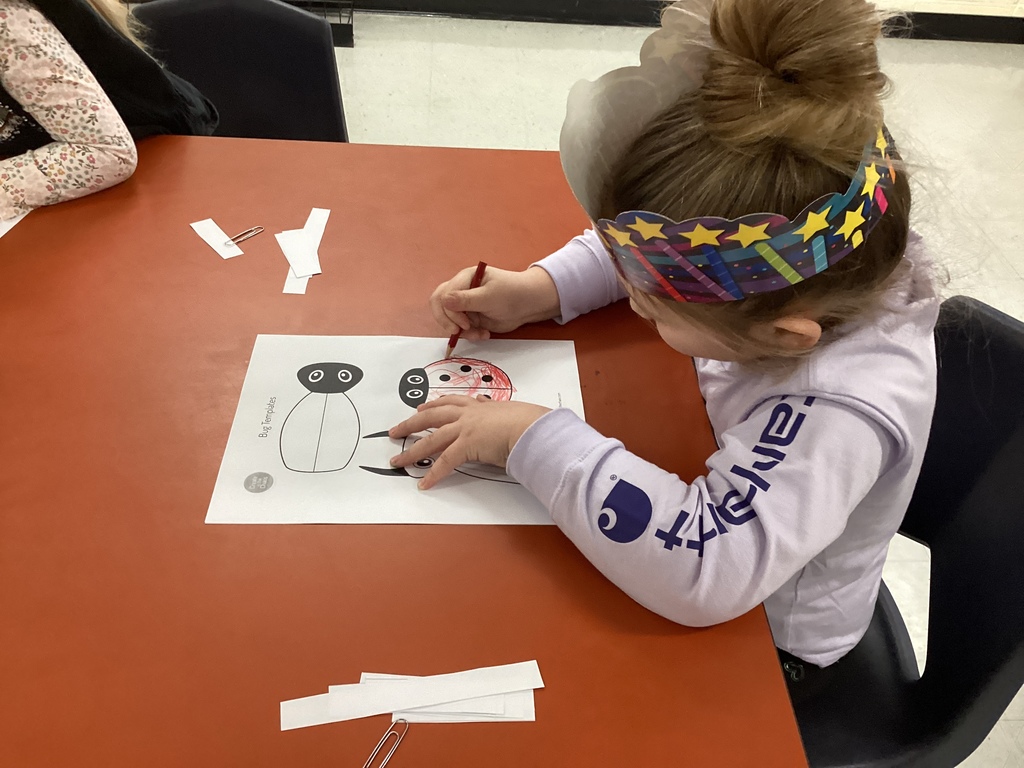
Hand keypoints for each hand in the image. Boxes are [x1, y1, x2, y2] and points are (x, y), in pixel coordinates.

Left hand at [389, 396, 550, 488]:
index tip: (422, 407)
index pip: (451, 402)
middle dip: (411, 423)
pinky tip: (425, 484)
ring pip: (431, 439)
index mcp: (480, 406)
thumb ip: (504, 417)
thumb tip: (508, 418)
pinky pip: (445, 462)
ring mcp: (465, 428)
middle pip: (432, 416)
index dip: (434, 405)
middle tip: (397, 430)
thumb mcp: (513, 414)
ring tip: (398, 461)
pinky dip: (434, 474)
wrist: (533, 427)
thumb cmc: (530, 422)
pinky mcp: (467, 445)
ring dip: (412, 451)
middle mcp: (469, 414)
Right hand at [430, 265, 560, 339]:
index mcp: (465, 278)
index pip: (444, 294)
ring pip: (450, 320)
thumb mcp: (489, 296)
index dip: (449, 311)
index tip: (463, 323)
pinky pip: (461, 329)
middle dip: (448, 321)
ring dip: (462, 331)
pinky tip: (484, 334)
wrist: (529, 305)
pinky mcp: (471, 318)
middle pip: (440, 305)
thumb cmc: (512, 293)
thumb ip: (465, 300)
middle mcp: (462, 290)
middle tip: (459, 331)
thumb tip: (443, 300)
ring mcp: (466, 305)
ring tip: (479, 333)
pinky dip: (470, 334)